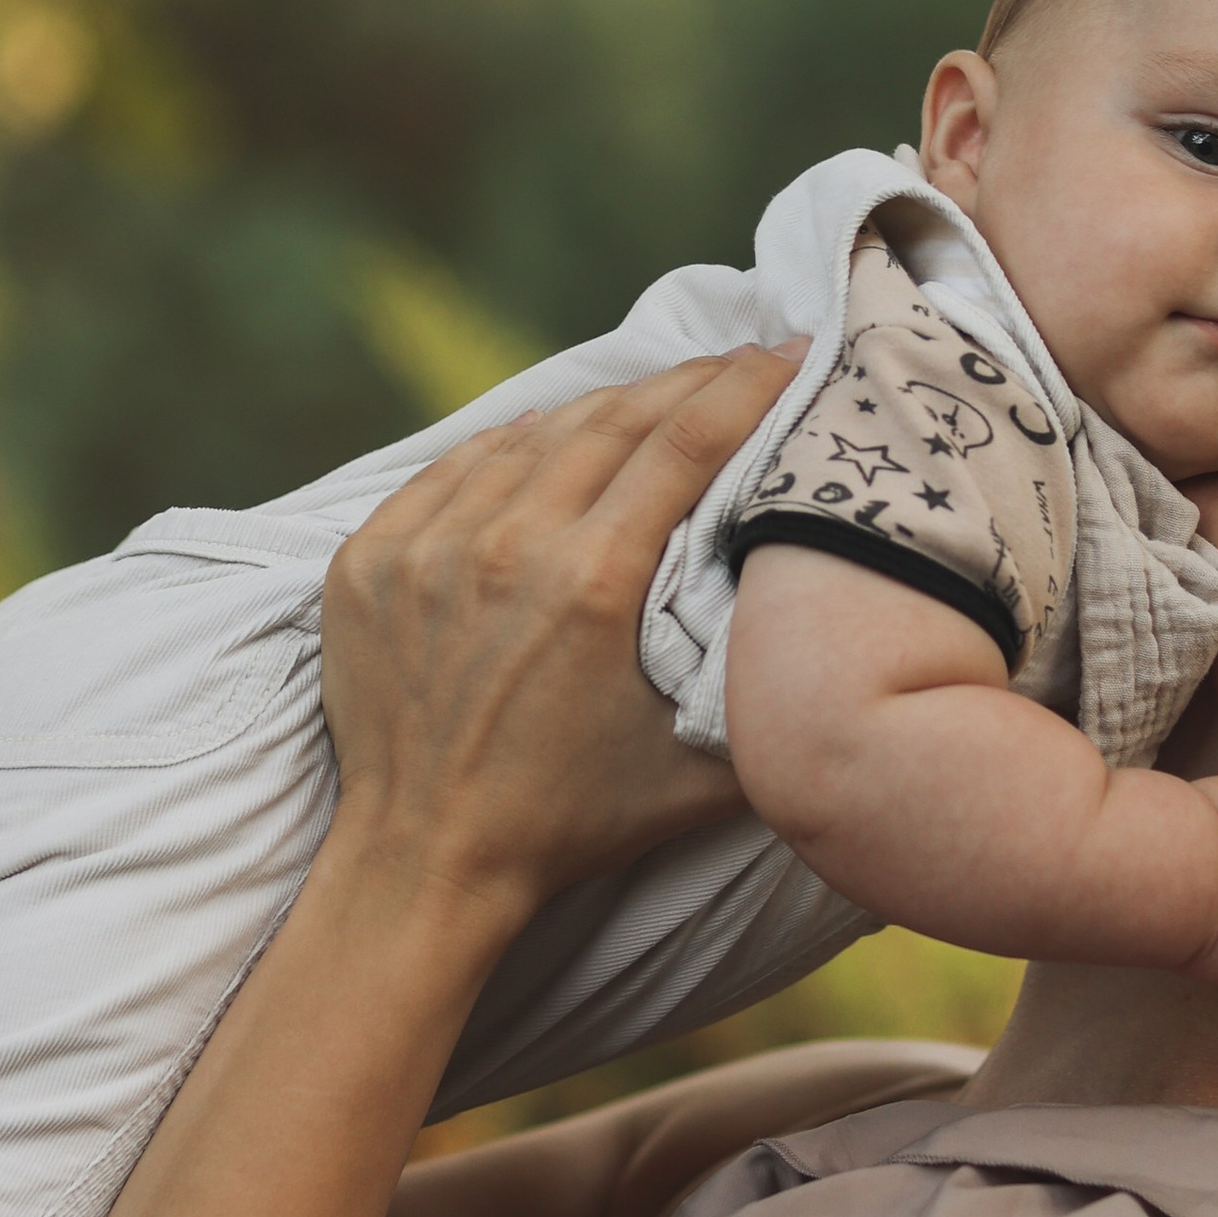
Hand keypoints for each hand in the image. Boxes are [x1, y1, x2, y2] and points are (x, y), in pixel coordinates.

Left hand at [316, 350, 797, 922]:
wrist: (427, 861)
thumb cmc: (572, 821)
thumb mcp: (700, 773)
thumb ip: (769, 696)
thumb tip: (846, 633)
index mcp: (592, 582)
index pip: (685, 444)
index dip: (745, 389)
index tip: (788, 355)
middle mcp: (507, 545)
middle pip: (614, 421)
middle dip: (687, 382)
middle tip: (736, 359)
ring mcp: (428, 546)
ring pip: (533, 435)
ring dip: (603, 407)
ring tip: (653, 394)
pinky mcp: (372, 558)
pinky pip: (455, 468)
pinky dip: (510, 443)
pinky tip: (547, 430)